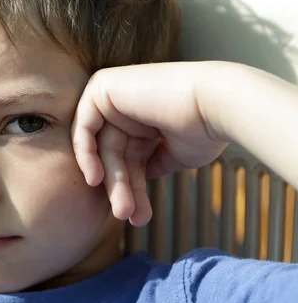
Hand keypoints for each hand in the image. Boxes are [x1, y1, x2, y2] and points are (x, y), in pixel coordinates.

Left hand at [72, 62, 227, 226]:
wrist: (218, 106)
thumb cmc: (206, 129)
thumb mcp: (175, 155)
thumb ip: (153, 163)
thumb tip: (142, 177)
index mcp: (145, 117)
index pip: (128, 157)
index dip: (132, 187)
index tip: (137, 214)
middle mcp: (129, 105)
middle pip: (115, 155)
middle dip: (121, 188)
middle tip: (127, 215)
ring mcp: (115, 94)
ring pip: (103, 148)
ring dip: (113, 181)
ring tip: (123, 210)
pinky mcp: (103, 87)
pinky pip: (84, 127)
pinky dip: (87, 154)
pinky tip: (96, 179)